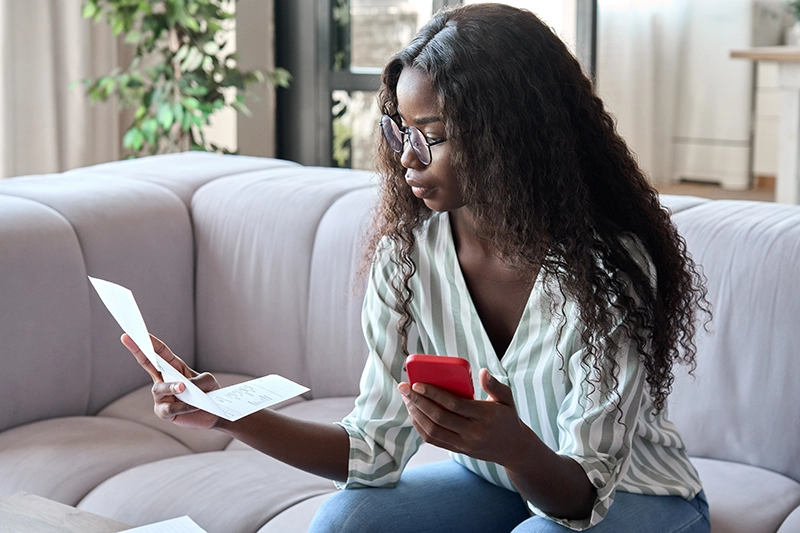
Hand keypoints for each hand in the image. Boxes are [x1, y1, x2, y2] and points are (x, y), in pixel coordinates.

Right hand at [121, 333, 220, 429]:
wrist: (214, 414)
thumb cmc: (209, 393)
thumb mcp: (208, 380)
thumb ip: (198, 380)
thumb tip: (185, 386)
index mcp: (174, 368)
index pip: (160, 352)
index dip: (150, 342)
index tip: (138, 332)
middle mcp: (164, 380)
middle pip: (147, 363)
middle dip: (137, 350)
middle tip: (126, 337)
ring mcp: (162, 397)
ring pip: (159, 388)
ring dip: (171, 387)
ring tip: (183, 387)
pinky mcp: (164, 412)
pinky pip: (169, 408)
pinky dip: (182, 406)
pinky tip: (192, 406)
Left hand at [398, 368, 531, 465]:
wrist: (514, 448)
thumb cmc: (507, 417)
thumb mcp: (507, 399)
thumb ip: (495, 385)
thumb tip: (481, 372)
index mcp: (486, 416)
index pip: (455, 405)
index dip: (434, 394)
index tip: (417, 383)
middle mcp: (474, 433)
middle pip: (439, 418)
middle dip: (418, 402)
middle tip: (404, 388)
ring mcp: (465, 444)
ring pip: (433, 431)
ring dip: (416, 414)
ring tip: (406, 398)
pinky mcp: (458, 450)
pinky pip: (433, 440)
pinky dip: (420, 427)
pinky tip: (414, 412)